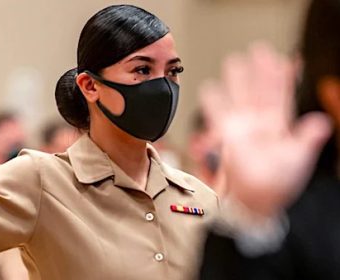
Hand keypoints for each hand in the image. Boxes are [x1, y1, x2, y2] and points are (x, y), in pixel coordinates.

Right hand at [200, 43, 331, 217]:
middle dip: (257, 71)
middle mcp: (260, 124)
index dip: (281, 77)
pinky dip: (214, 103)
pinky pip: (219, 116)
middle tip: (256, 50)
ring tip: (233, 63)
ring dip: (237, 82)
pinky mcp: (227, 137)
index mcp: (280, 127)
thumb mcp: (297, 161)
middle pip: (258, 91)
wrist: (252, 201)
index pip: (281, 96)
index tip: (281, 58)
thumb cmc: (276, 185)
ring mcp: (242, 129)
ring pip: (239, 99)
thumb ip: (308, 140)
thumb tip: (322, 122)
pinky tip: (210, 89)